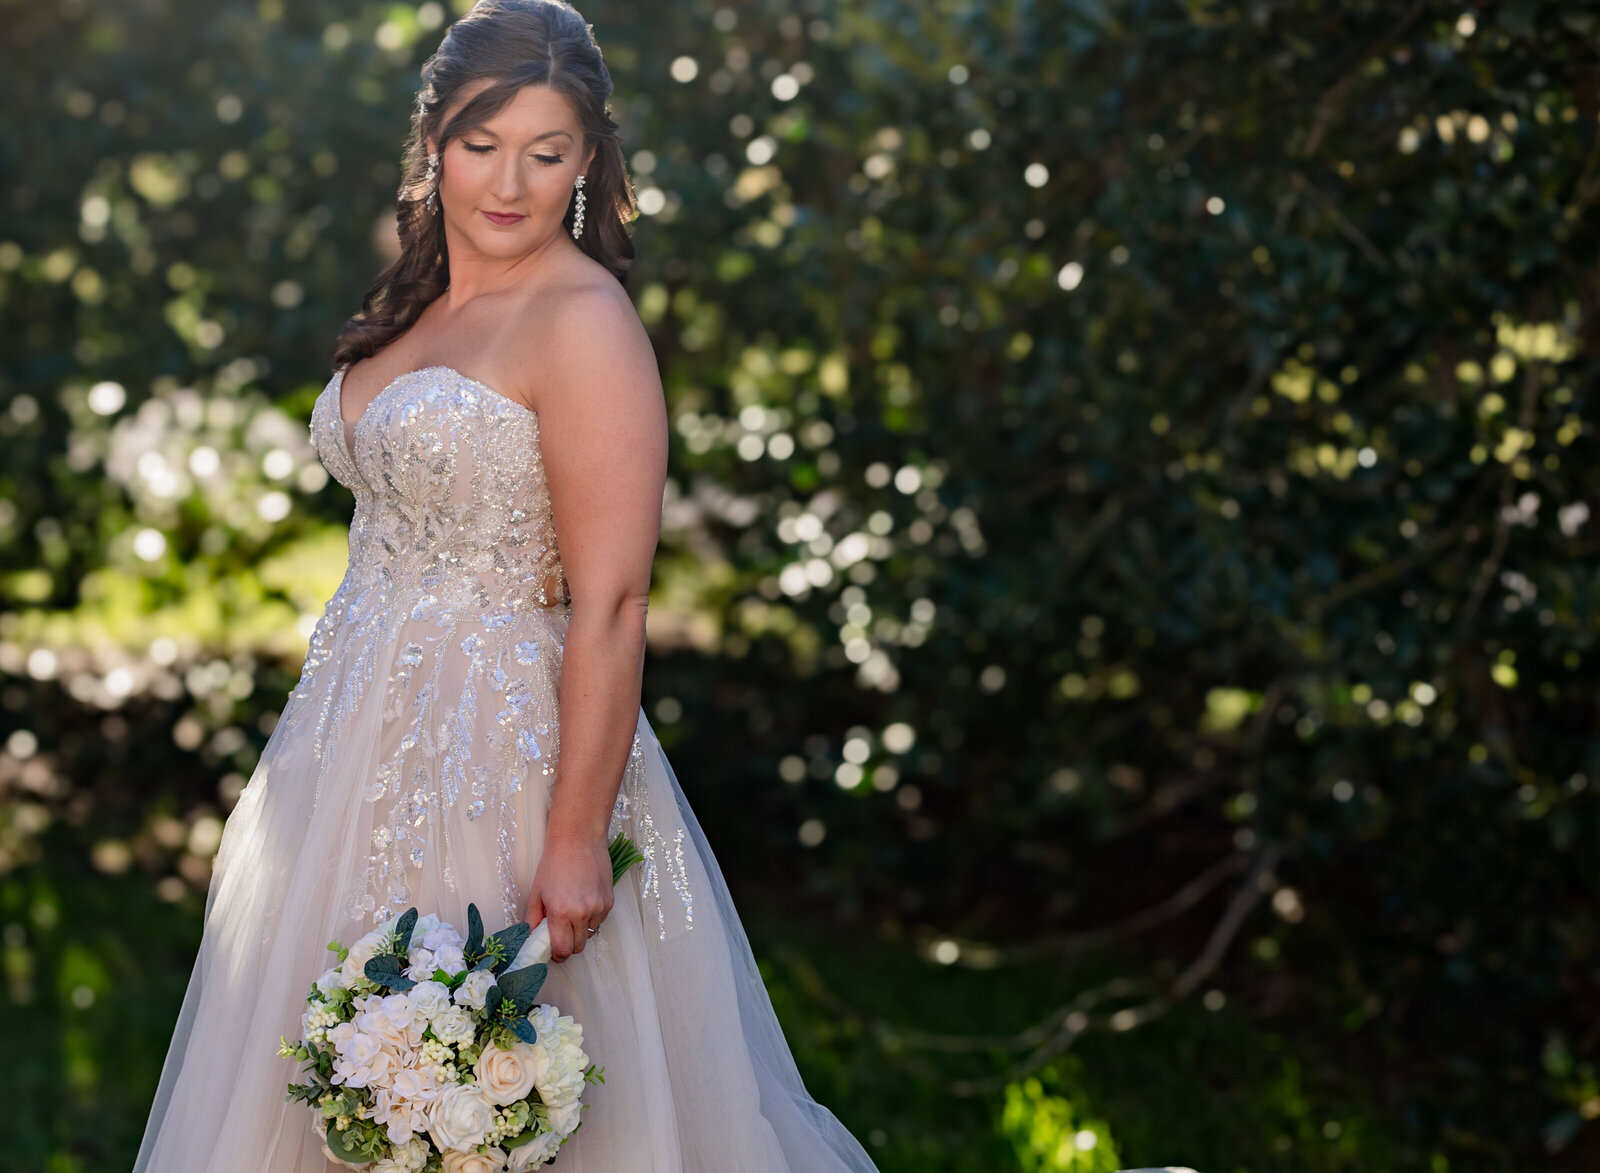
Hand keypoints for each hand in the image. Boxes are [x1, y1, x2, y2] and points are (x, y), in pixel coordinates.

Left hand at [523, 831, 613, 961]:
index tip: (551, 949)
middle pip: (578, 948)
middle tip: (560, 931)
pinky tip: (583, 901)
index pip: (562, 951)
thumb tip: (531, 939)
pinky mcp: (610, 902)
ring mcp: (599, 908)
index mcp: (561, 913)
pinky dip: (591, 918)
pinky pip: (599, 921)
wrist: (579, 839)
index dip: (556, 954)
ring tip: (572, 911)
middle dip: (568, 944)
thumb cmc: (554, 863)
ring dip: (580, 931)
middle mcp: (583, 913)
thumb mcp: (536, 893)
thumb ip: (532, 920)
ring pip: (589, 935)